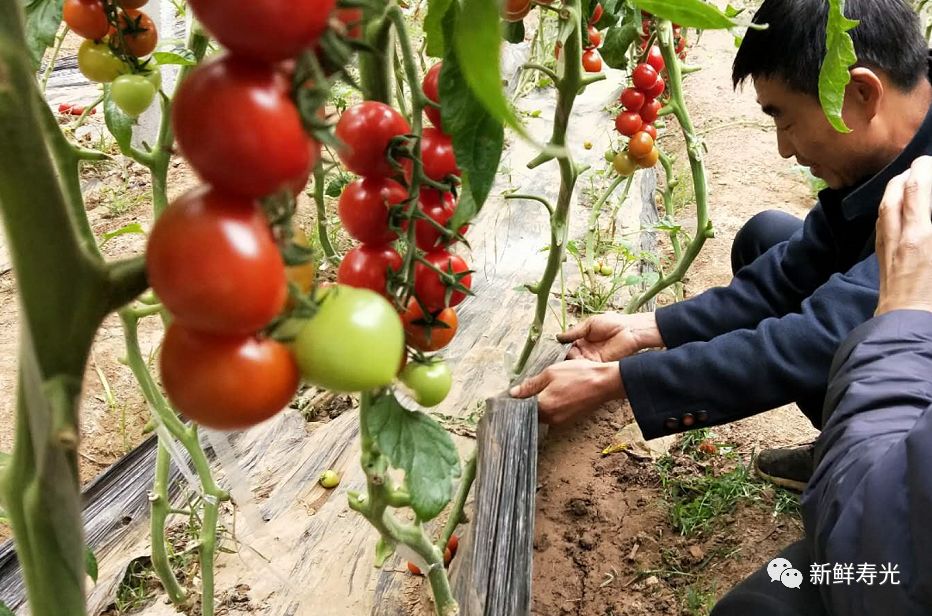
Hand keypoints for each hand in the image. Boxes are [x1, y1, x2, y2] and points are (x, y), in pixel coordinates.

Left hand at [509, 359, 624, 423]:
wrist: (605, 383)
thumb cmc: (579, 375)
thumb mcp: (551, 373)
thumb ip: (531, 384)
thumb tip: (513, 393)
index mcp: (543, 407)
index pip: (520, 408)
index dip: (514, 400)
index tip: (509, 393)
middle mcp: (551, 419)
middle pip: (530, 412)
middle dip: (526, 401)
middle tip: (524, 387)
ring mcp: (560, 421)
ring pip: (541, 413)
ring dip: (538, 403)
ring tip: (541, 388)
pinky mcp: (569, 419)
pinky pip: (552, 414)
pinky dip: (550, 405)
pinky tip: (554, 393)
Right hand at [559, 311, 662, 361]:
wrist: (630, 331)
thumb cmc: (613, 323)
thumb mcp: (589, 324)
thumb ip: (574, 332)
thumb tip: (558, 337)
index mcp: (583, 339)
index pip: (567, 346)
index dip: (560, 347)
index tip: (552, 349)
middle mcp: (585, 350)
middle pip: (569, 356)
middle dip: (562, 356)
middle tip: (555, 356)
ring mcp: (591, 358)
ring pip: (575, 362)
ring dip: (568, 361)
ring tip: (562, 359)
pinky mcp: (597, 364)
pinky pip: (584, 367)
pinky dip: (578, 366)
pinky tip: (572, 363)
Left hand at [876, 156, 931, 314]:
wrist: (907, 323)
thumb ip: (928, 229)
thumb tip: (925, 218)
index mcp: (920, 235)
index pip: (917, 190)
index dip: (923, 170)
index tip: (929, 161)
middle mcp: (899, 236)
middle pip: (896, 193)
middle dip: (908, 174)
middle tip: (922, 166)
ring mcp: (887, 246)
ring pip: (885, 208)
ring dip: (895, 189)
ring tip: (908, 180)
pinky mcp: (882, 257)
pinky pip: (882, 223)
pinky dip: (890, 208)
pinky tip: (897, 207)